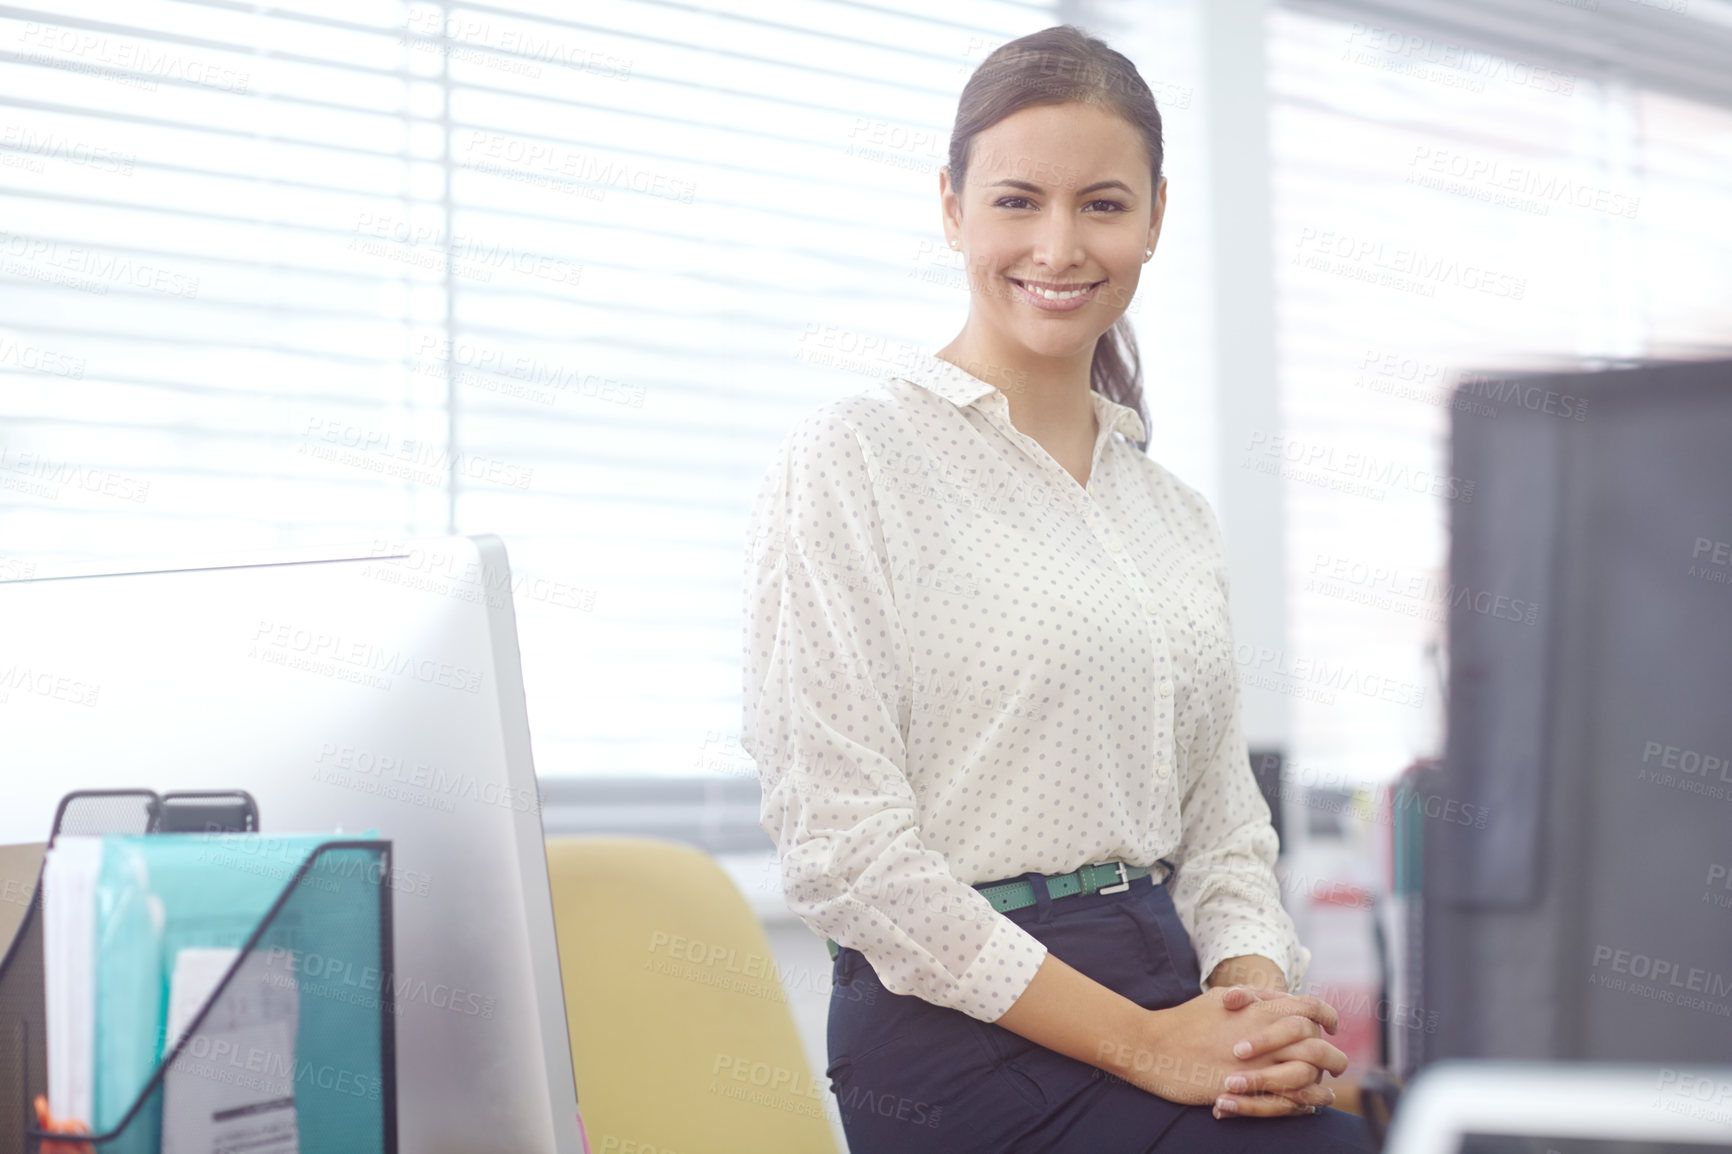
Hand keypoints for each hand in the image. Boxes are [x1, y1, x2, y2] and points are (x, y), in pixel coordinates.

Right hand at [1114, 987, 1347, 1115]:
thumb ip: (1255, 997)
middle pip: (1318, 1046)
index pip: (1311, 1008)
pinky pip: (1286, 1101)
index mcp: (1260, 1010)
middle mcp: (1264, 1036)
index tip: (1332, 1026)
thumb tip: (1283, 998)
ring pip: (1308, 1077)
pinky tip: (1304, 1104)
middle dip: (1334, 1056)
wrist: (1153, 1047)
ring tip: (1324, 1090)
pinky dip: (1301, 1104)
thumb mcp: (1221, 997)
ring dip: (1321, 1086)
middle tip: (1333, 1062)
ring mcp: (1256, 1065)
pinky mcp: (1245, 1090)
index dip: (1328, 1016)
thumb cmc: (1186, 1021)